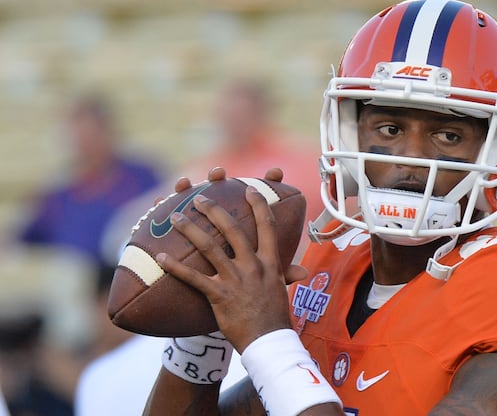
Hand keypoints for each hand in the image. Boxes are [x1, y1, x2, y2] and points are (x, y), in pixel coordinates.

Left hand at [155, 167, 305, 351]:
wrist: (267, 340)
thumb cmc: (274, 315)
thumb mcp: (282, 290)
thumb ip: (287, 274)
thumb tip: (302, 271)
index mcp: (270, 262)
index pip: (267, 226)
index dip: (258, 205)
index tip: (250, 189)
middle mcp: (253, 266)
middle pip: (233, 230)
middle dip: (215, 210)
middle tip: (201, 197)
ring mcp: (235, 279)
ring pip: (209, 247)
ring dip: (190, 230)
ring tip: (175, 217)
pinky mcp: (219, 295)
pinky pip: (193, 278)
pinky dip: (175, 267)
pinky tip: (161, 258)